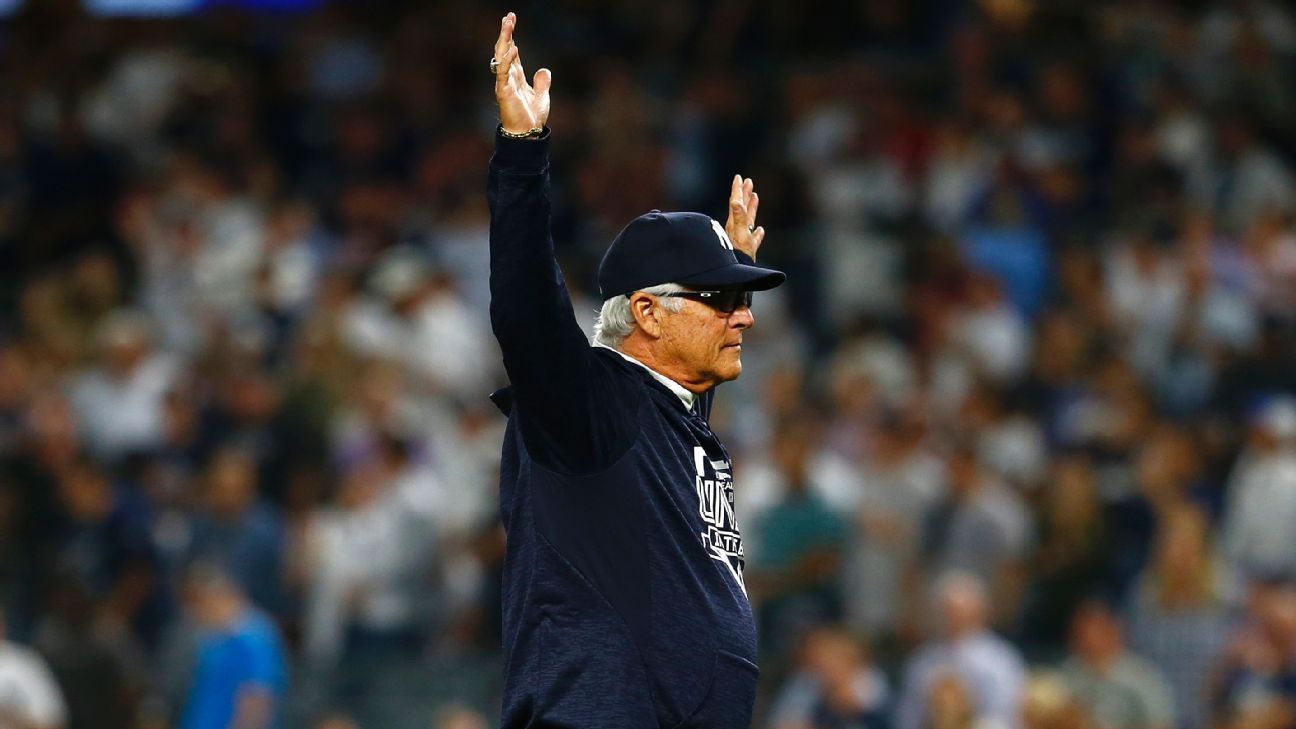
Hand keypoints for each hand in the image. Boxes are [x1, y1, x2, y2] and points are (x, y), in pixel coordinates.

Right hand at [493, 12, 550, 134]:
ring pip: (502, 56)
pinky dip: (507, 59)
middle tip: (508, 16)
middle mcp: (508, 77)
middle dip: (506, 33)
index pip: (512, 51)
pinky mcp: (503, 91)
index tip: (511, 20)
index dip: (511, 36)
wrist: (528, 134)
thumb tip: (544, 70)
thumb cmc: (531, 118)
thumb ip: (541, 82)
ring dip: (505, 39)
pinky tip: (513, 48)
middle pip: (505, 49)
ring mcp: (504, 83)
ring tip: (508, 24)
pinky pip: (503, 72)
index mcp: (516, 76)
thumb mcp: (541, 96)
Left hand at [725, 175, 764, 260]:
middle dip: (745, 194)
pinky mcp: (748, 251)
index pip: (736, 202)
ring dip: (751, 208)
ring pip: (748, 220)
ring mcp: (742, 239)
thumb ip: (738, 217)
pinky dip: (757, 233)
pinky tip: (760, 231)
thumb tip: (735, 201)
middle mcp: (737, 229)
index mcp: (735, 223)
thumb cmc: (737, 255)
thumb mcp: (739, 234)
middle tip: (748, 181)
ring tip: (755, 197)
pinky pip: (754, 239)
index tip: (739, 177)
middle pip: (742, 208)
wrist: (735, 276)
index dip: (738, 190)